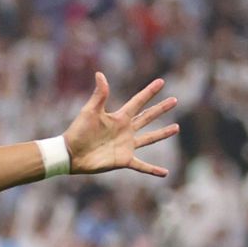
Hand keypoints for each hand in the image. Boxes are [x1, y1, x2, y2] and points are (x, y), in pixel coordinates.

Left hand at [63, 73, 180, 176]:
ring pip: (149, 138)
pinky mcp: (124, 160)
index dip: (149, 92)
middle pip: (147, 117)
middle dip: (160, 109)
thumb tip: (100, 74)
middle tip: (174, 100)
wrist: (71, 154)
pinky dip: (153, 170)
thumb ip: (100, 94)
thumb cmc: (78, 131)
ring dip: (163, 133)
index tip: (161, 82)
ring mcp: (126, 145)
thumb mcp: (90, 111)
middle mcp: (125, 130)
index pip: (138, 101)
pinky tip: (165, 173)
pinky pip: (142, 166)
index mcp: (119, 117)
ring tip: (176, 128)